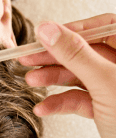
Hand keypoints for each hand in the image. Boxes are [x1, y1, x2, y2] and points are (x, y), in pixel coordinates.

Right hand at [18, 13, 115, 137]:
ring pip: (79, 75)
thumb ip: (75, 54)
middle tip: (29, 57)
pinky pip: (79, 99)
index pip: (104, 27)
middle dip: (55, 56)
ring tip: (32, 81)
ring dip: (53, 79)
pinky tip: (45, 107)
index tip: (47, 34)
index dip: (74, 29)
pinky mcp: (106, 110)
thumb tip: (50, 30)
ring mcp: (115, 90)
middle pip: (85, 51)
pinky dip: (60, 102)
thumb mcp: (105, 83)